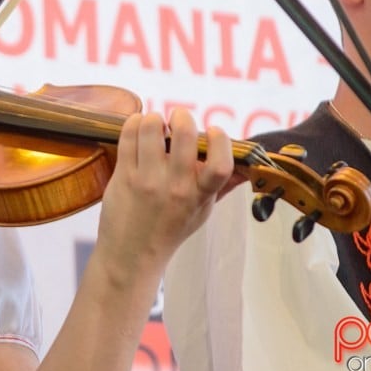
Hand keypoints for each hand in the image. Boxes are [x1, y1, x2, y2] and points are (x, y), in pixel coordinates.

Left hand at [93, 108, 233, 283]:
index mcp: (200, 195)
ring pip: (151, 129)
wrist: (132, 254)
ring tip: (155, 124)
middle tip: (178, 117)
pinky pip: (128, 136)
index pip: (221, 164)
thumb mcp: (202, 211)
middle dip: (182, 116)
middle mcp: (175, 187)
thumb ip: (222, 186)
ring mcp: (147, 181)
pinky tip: (138, 127)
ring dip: (154, 118)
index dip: (220, 139)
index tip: (212, 131)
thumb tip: (248, 165)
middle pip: (184, 136)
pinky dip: (134, 123)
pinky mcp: (123, 176)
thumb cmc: (170, 228)